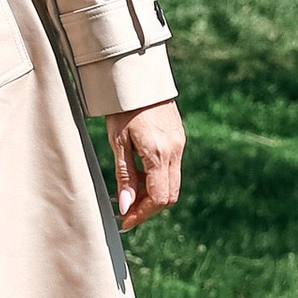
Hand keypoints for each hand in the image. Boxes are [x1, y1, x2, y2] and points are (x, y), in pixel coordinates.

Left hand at [107, 98, 183, 226]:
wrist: (137, 77)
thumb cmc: (122, 108)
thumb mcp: (117, 142)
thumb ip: (124, 176)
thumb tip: (126, 206)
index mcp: (159, 153)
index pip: (158, 198)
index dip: (142, 214)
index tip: (125, 220)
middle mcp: (175, 150)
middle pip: (168, 195)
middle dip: (148, 207)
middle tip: (126, 209)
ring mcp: (179, 144)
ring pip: (171, 182)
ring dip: (152, 193)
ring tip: (128, 190)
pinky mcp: (178, 138)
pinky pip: (172, 168)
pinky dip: (157, 178)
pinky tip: (139, 172)